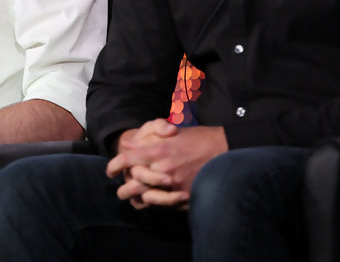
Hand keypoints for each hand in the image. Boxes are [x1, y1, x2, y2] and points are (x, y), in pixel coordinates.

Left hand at [108, 123, 227, 209]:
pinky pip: (166, 205)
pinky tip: (156, 201)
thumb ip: (150, 139)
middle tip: (122, 190)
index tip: (110, 171)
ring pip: (147, 197)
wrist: (229, 149)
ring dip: (139, 198)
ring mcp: (175, 185)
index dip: (115, 165)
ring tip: (135, 198)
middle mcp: (164, 169)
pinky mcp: (187, 197)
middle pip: (134, 183)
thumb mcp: (172, 133)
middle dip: (125, 187)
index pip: (127, 160)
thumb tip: (128, 145)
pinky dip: (159, 203)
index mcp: (159, 151)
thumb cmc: (200, 138)